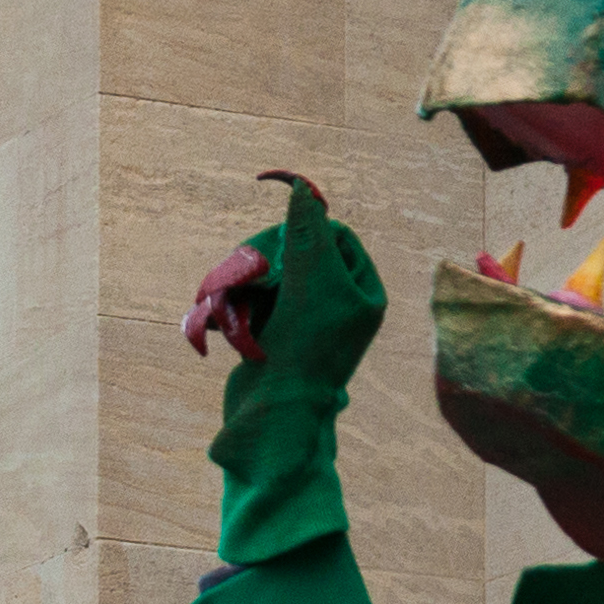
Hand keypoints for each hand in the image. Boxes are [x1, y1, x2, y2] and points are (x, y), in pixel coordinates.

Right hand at [184, 172, 386, 390]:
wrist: (272, 415)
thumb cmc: (303, 344)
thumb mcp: (311, 276)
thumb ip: (307, 229)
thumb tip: (302, 188)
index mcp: (366, 297)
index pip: (340, 239)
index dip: (310, 231)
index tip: (282, 241)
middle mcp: (342, 312)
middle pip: (305, 256)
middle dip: (277, 258)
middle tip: (259, 268)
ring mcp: (309, 329)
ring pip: (278, 278)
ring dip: (256, 281)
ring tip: (244, 295)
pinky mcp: (277, 342)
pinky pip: (261, 304)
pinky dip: (246, 304)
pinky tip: (237, 316)